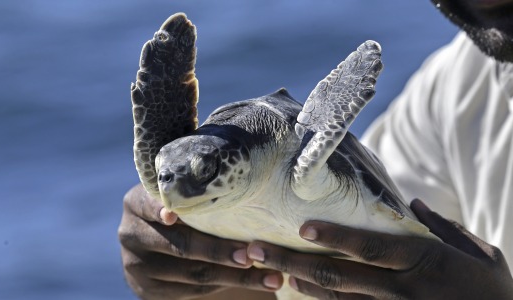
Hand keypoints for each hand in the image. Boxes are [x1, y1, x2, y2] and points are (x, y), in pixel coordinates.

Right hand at [118, 184, 281, 299]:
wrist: (159, 245)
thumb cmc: (183, 207)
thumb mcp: (180, 192)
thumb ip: (191, 185)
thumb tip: (231, 170)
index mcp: (135, 203)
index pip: (149, 205)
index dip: (159, 210)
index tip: (173, 215)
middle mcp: (130, 234)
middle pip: (180, 246)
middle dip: (219, 251)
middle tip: (252, 255)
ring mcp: (136, 266)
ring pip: (193, 274)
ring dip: (234, 277)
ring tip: (269, 276)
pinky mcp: (146, 290)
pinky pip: (192, 291)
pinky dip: (225, 286)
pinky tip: (252, 281)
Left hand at [247, 199, 512, 298]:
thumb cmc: (493, 294)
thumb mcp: (481, 255)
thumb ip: (445, 228)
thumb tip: (414, 204)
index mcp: (423, 260)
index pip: (371, 247)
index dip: (335, 237)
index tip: (301, 226)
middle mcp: (402, 289)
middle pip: (338, 275)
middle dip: (292, 261)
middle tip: (255, 250)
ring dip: (297, 284)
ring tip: (264, 269)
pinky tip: (293, 295)